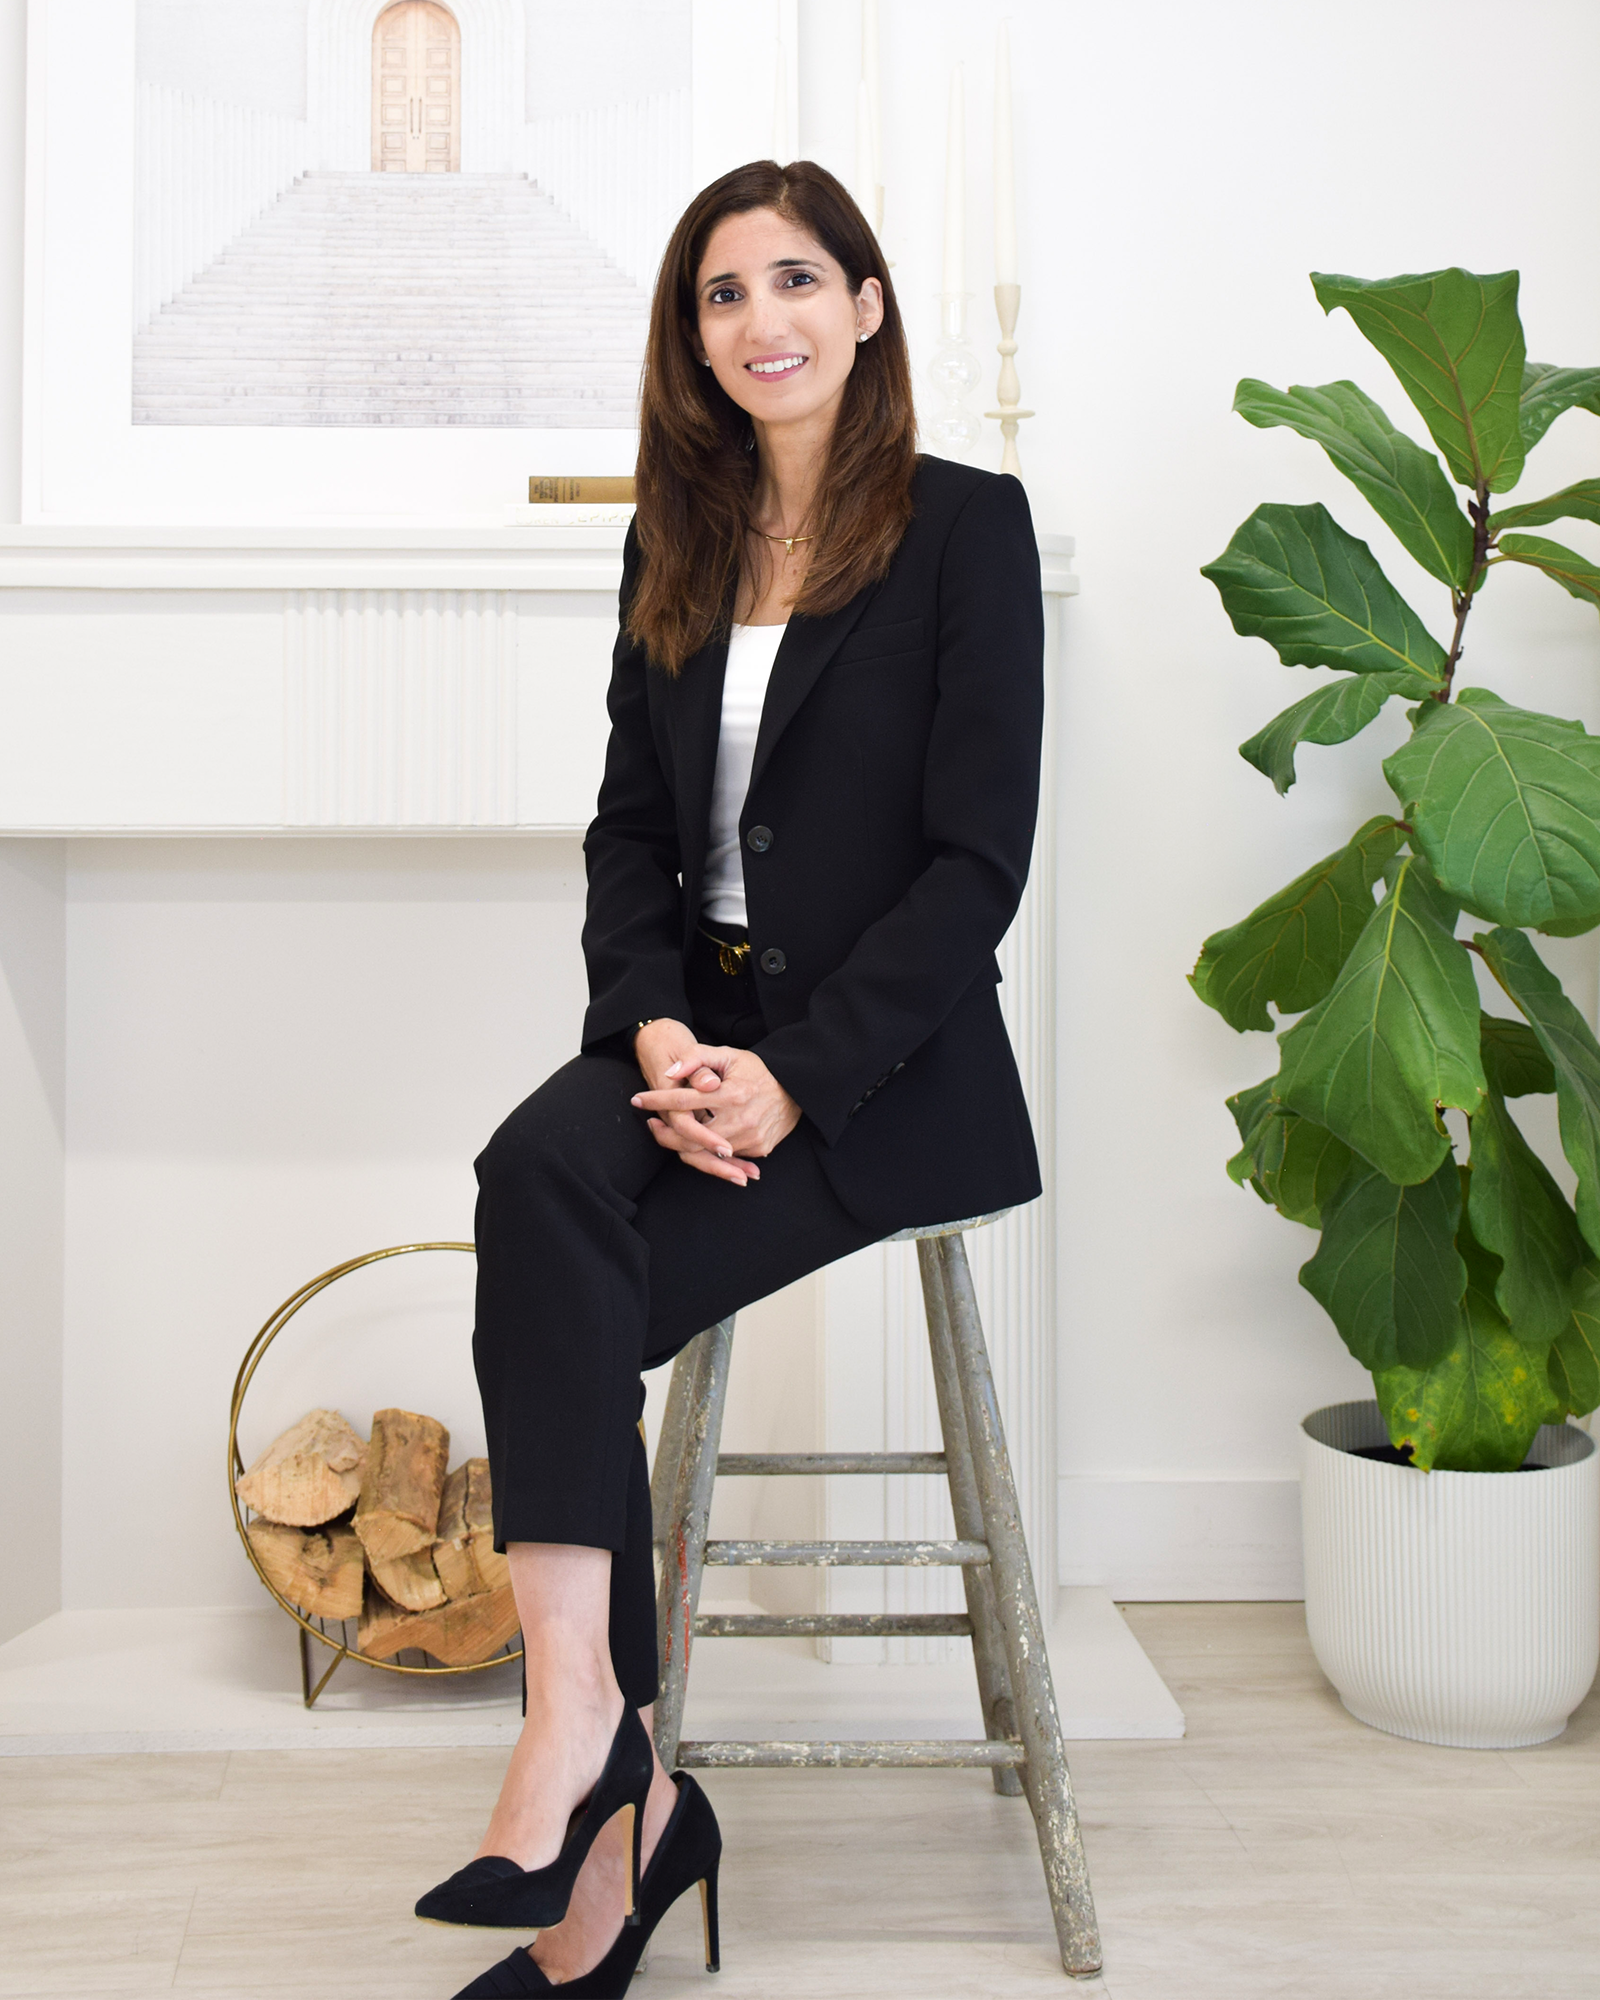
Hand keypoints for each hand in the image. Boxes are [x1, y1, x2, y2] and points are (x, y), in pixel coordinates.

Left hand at [631, 1046, 800, 1187]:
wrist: (796, 1089)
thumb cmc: (757, 1069)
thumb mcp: (728, 1055)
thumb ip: (698, 1058)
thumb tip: (671, 1072)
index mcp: (732, 1094)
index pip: (684, 1101)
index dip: (656, 1100)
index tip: (638, 1099)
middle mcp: (741, 1120)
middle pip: (689, 1138)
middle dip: (664, 1133)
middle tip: (650, 1124)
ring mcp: (750, 1138)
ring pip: (704, 1153)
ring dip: (681, 1144)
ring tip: (667, 1131)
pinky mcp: (758, 1149)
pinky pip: (724, 1157)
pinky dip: (706, 1151)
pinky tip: (694, 1139)